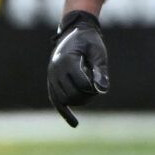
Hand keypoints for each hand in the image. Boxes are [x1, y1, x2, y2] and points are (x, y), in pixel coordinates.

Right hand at [48, 9, 108, 126]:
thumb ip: (100, 70)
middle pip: (72, 95)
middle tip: (96, 86)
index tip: (99, 78)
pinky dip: (65, 112)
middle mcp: (55, 71)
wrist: (73, 31)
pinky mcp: (52, 82)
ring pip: (63, 100)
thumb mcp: (98, 52)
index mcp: (66, 61)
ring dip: (78, 102)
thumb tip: (102, 90)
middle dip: (87, 96)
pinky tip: (74, 123)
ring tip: (89, 95)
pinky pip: (56, 101)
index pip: (82, 85)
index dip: (94, 86)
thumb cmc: (89, 41)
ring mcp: (51, 77)